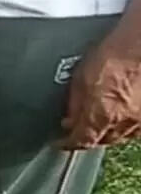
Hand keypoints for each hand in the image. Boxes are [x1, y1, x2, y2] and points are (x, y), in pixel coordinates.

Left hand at [63, 33, 140, 147]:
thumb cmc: (117, 51)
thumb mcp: (81, 76)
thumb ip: (74, 103)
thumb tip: (69, 119)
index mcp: (101, 115)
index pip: (81, 141)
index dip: (68, 142)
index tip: (61, 141)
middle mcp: (124, 122)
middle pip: (103, 139)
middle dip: (90, 135)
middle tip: (81, 125)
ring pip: (123, 134)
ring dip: (110, 129)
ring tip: (102, 117)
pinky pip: (138, 126)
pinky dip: (129, 121)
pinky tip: (123, 111)